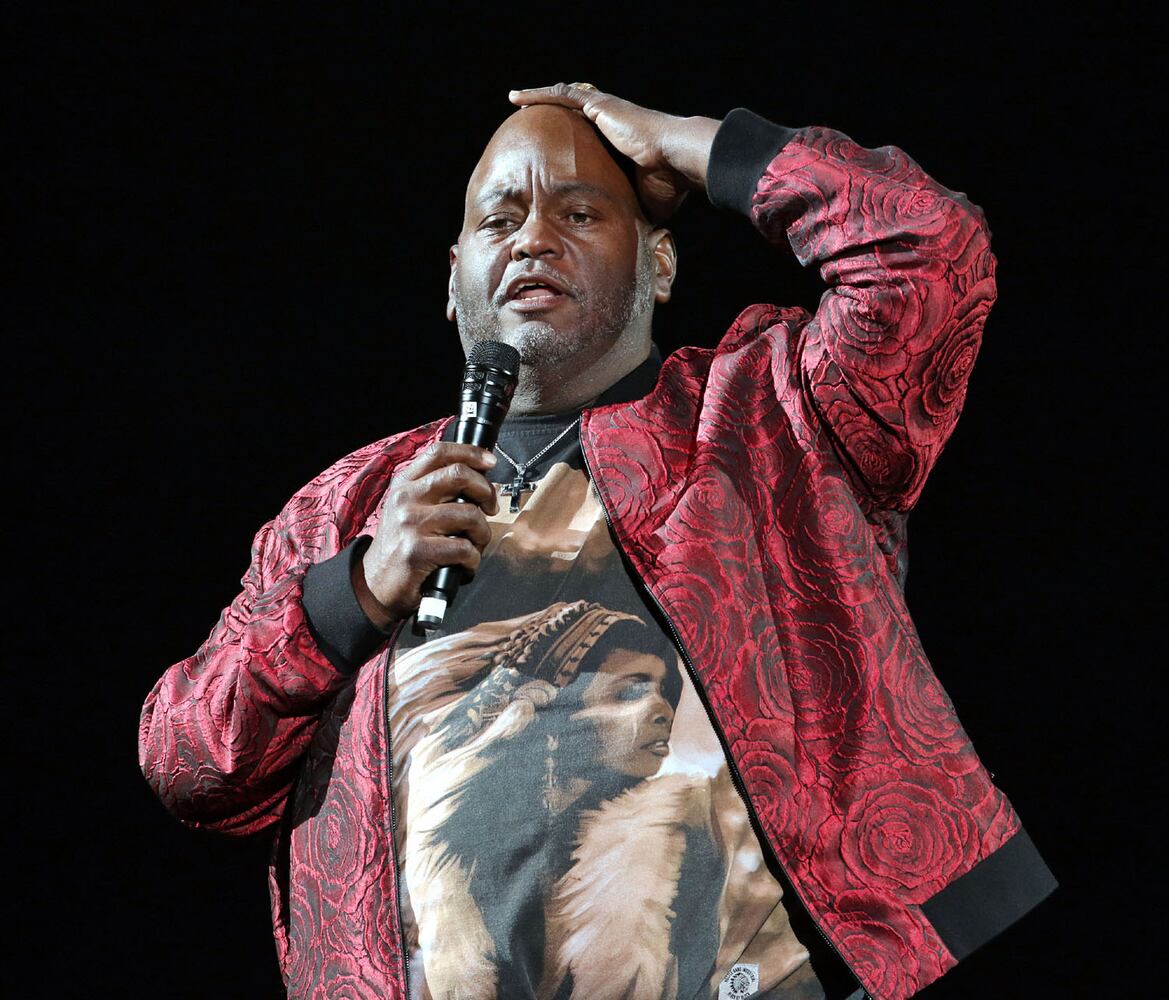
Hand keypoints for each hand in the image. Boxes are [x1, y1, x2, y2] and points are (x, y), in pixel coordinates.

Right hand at [356, 443, 498, 626]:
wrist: (374, 584)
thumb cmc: (400, 546)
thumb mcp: (408, 509)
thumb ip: (434, 491)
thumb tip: (477, 479)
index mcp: (404, 484)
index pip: (440, 453)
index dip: (471, 453)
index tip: (490, 462)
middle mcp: (405, 498)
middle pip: (459, 475)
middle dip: (486, 492)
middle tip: (490, 508)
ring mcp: (410, 524)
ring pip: (470, 515)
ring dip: (483, 534)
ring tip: (475, 545)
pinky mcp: (417, 551)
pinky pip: (464, 548)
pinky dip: (473, 560)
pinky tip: (464, 565)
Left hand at [509, 83, 719, 221]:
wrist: (675, 162)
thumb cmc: (667, 185)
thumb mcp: (642, 203)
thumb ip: (631, 213)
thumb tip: (630, 240)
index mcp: (620, 145)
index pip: (588, 141)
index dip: (570, 144)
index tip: (553, 153)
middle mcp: (611, 124)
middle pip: (573, 118)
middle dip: (551, 120)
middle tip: (528, 128)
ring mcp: (604, 111)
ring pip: (564, 102)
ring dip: (539, 102)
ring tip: (516, 103)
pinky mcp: (599, 105)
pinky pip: (563, 96)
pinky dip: (539, 95)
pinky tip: (517, 98)